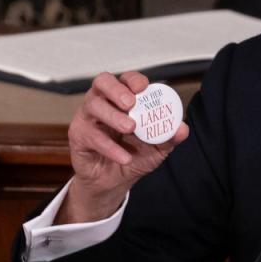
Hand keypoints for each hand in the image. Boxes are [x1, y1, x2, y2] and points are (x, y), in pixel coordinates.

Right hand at [60, 71, 188, 222]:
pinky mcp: (78, 135)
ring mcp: (88, 117)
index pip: (125, 79)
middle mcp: (103, 102)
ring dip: (113, 116)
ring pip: (93, 105)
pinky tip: (124, 156)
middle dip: (117, 90)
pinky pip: (90, 135)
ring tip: (130, 128)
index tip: (144, 87)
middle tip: (132, 104)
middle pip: (102, 82)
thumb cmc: (134, 155)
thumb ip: (169, 136)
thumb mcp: (157, 148)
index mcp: (123, 99)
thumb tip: (183, 129)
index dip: (133, 79)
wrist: (115, 182)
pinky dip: (110, 146)